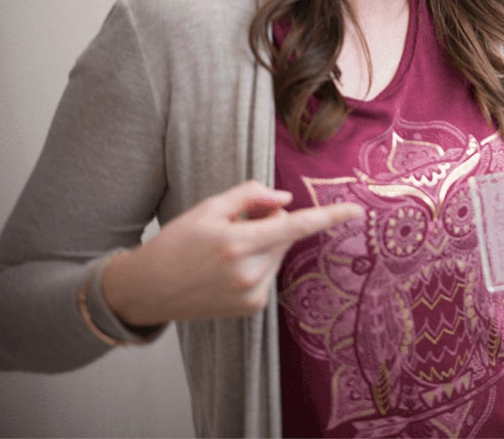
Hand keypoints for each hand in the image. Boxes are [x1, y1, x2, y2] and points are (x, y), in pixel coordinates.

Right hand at [103, 180, 363, 326]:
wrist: (147, 290)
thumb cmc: (176, 242)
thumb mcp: (208, 208)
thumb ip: (250, 196)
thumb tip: (286, 199)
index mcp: (237, 243)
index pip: (295, 226)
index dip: (329, 217)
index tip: (356, 211)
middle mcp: (249, 272)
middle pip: (285, 235)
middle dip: (272, 223)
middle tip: (237, 225)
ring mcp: (252, 294)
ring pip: (278, 254)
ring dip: (263, 245)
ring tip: (226, 251)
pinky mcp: (252, 308)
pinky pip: (269, 274)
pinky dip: (257, 265)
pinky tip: (227, 271)